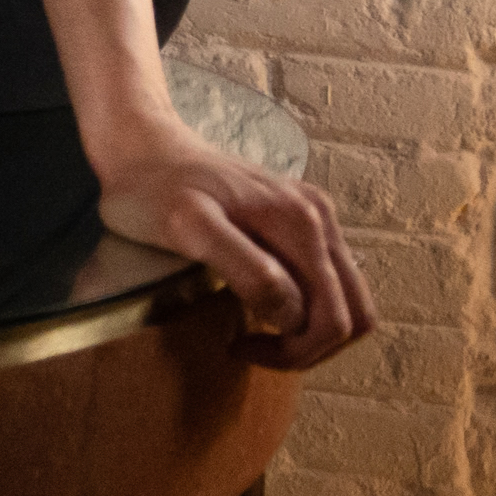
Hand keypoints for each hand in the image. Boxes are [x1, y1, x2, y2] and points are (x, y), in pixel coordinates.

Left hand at [92, 112, 374, 370]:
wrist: (142, 145)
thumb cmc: (151, 190)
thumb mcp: (184, 227)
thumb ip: (244, 267)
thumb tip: (293, 312)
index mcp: (300, 223)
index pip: (330, 319)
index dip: (289, 349)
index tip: (235, 345)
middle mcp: (318, 216)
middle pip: (352, 314)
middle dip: (308, 348)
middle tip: (252, 349)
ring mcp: (315, 215)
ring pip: (347, 300)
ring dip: (312, 332)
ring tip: (259, 333)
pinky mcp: (304, 218)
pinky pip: (329, 279)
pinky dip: (308, 307)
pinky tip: (262, 304)